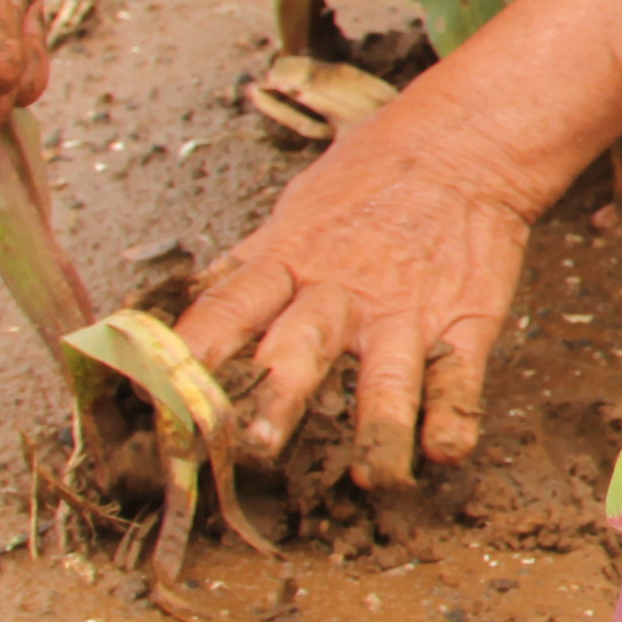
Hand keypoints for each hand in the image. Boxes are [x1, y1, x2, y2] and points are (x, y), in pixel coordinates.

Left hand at [177, 95, 537, 486]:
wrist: (467, 142)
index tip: (155, 401)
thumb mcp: (295, 208)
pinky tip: (445, 454)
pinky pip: (459, 376)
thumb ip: (248, 265)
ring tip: (372, 479)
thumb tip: (188, 302)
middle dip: (276, 400)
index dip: (190, 355)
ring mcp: (407, 311)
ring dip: (378, 428)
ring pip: (388, 378)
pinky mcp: (465, 322)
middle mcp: (343, 292)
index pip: (228, 310)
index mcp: (290, 260)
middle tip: (251, 449)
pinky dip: (454, 417)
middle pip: (302, 350)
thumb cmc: (372, 172)